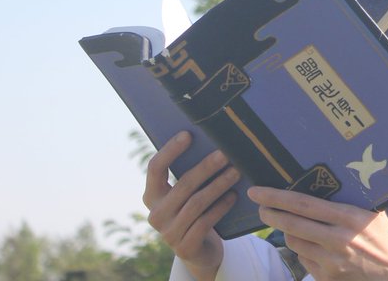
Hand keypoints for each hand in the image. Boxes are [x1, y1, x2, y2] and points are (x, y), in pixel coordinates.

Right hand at [143, 131, 240, 280]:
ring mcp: (168, 233)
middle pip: (182, 185)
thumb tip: (213, 141)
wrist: (200, 251)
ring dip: (218, 185)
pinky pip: (204, 222)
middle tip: (226, 154)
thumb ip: (191, 176)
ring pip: (196, 203)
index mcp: (152, 196)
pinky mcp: (184, 247)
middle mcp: (155, 214)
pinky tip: (233, 196)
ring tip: (236, 172)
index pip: (155, 168)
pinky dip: (220, 207)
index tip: (188, 134)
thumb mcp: (188, 195)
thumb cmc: (196, 212)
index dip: (170, 150)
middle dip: (206, 168)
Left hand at [248, 186, 387, 280]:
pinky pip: (303, 260)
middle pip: (291, 224)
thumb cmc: (382, 234)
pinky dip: (302, 249)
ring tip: (289, 223)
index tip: (258, 191)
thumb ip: (349, 198)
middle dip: (270, 213)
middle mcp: (337, 240)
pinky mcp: (328, 277)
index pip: (303, 204)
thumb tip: (324, 178)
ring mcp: (331, 261)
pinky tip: (310, 243)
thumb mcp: (372, 210)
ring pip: (294, 242)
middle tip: (260, 206)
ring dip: (287, 231)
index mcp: (348, 217)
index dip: (277, 197)